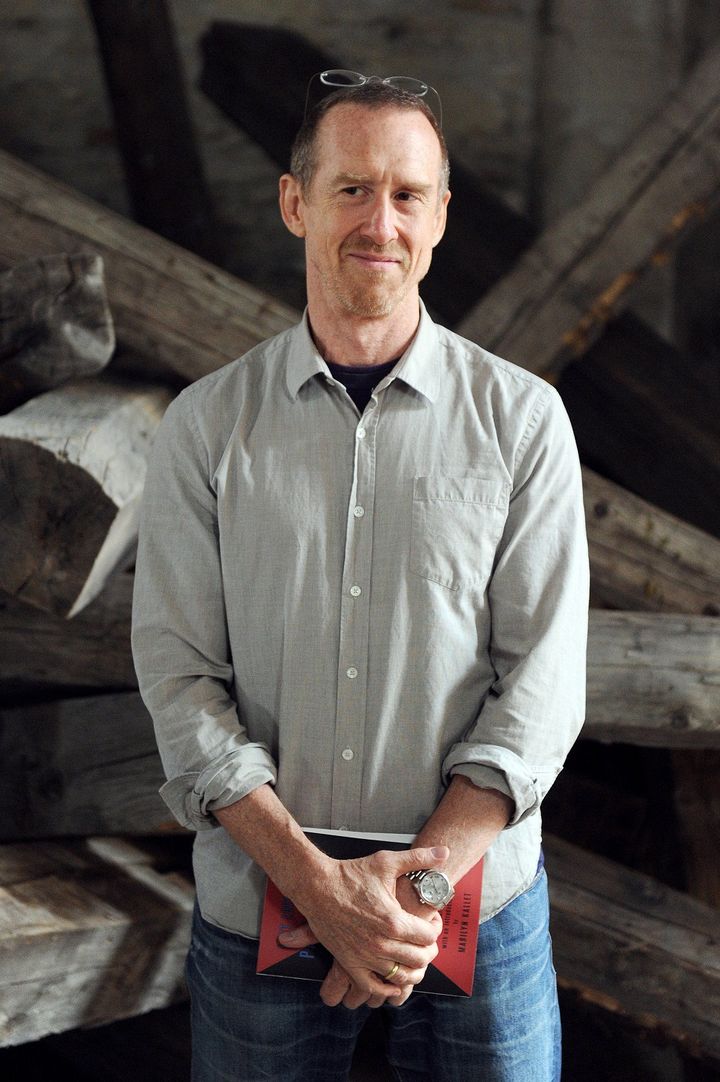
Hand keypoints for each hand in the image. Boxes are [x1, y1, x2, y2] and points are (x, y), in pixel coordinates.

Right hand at [278, 845, 447, 1006]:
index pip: (429, 937)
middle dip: (428, 950)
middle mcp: (382, 943)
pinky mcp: (350, 963)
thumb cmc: (351, 874)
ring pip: (401, 976)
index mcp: (394, 920)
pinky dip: (387, 989)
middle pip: (420, 959)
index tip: (431, 922)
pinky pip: (373, 988)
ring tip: (413, 957)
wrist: (317, 886)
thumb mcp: (386, 862)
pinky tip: (393, 979)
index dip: (435, 928)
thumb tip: (445, 850)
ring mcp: (365, 956)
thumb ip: (419, 858)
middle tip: (425, 940)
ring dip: (412, 970)